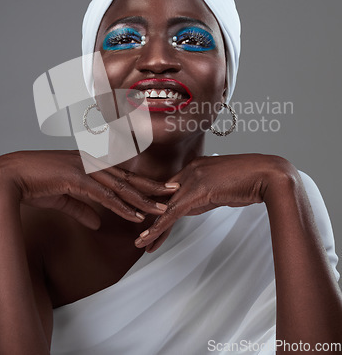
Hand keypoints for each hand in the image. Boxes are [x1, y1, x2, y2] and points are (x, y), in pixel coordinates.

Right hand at [0, 150, 178, 228]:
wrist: (11, 175)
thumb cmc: (34, 183)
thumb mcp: (63, 197)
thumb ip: (82, 209)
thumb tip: (98, 223)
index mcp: (89, 163)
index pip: (122, 174)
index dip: (142, 182)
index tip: (159, 188)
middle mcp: (91, 163)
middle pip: (128, 178)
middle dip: (152, 187)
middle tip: (174, 192)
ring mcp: (85, 170)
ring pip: (121, 188)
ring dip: (143, 200)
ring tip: (162, 210)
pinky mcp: (77, 180)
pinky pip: (105, 197)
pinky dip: (122, 208)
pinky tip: (136, 217)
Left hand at [135, 153, 294, 251]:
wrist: (269, 175)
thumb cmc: (251, 181)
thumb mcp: (222, 189)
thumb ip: (204, 195)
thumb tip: (193, 207)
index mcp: (195, 166)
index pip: (172, 189)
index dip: (162, 207)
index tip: (154, 220)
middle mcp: (189, 170)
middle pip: (164, 198)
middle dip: (152, 218)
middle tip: (141, 235)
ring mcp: (192, 179)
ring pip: (165, 207)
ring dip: (152, 228)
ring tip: (140, 243)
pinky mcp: (197, 192)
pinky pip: (173, 213)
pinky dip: (160, 227)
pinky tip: (149, 238)